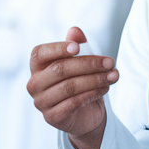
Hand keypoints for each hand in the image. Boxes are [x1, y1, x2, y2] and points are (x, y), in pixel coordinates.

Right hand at [26, 27, 117, 148]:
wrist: (85, 115)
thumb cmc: (79, 83)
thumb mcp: (79, 62)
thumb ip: (75, 45)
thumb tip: (75, 30)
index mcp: (37, 67)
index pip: (39, 53)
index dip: (58, 49)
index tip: (79, 47)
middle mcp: (34, 84)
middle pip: (60, 69)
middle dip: (89, 64)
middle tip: (110, 62)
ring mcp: (41, 102)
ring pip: (69, 87)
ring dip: (95, 79)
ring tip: (114, 75)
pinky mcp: (52, 117)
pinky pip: (73, 103)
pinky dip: (92, 93)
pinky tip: (105, 88)